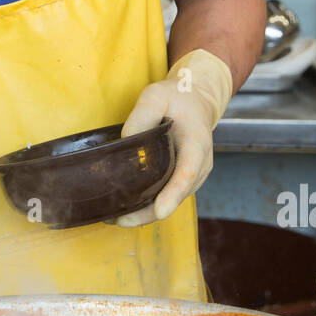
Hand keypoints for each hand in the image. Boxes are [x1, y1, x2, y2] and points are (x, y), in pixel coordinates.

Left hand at [116, 49, 232, 226]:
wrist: (196, 102)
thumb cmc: (178, 98)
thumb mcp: (158, 95)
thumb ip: (143, 113)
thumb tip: (126, 139)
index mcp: (197, 144)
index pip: (187, 173)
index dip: (173, 194)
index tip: (160, 212)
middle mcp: (200, 166)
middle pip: (176, 196)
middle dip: (150, 213)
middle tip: (120, 220)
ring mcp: (193, 175)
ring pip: (171, 201)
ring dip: (147, 213)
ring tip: (116, 218)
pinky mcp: (183, 179)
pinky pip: (167, 196)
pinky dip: (149, 206)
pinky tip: (125, 209)